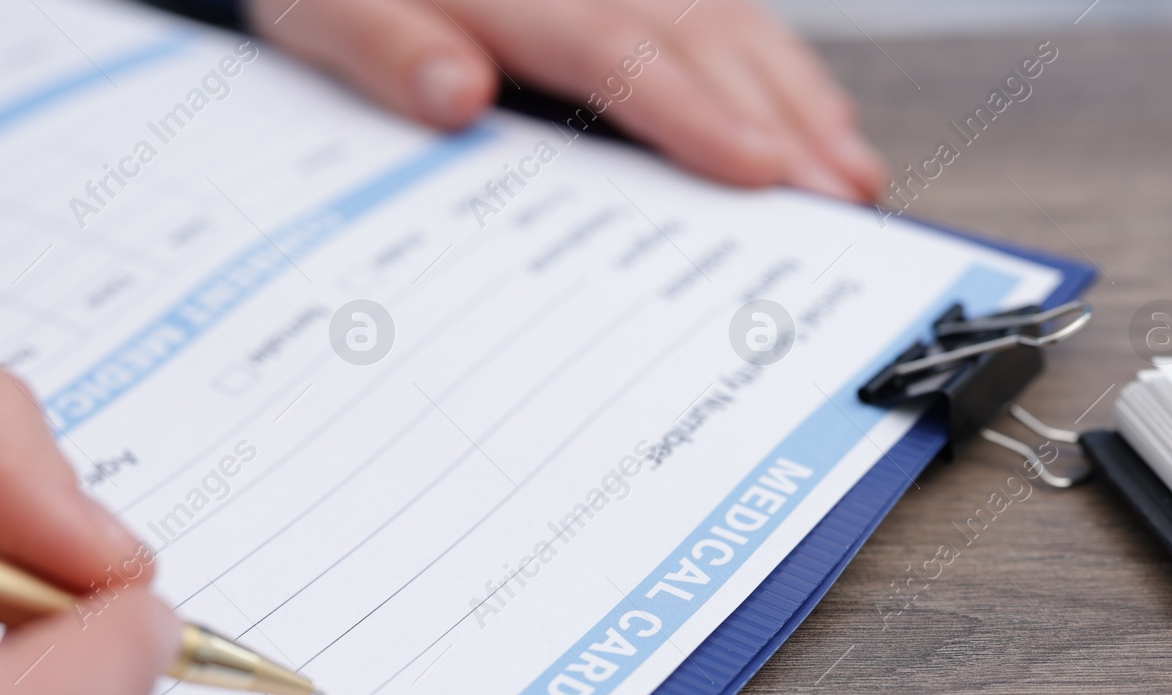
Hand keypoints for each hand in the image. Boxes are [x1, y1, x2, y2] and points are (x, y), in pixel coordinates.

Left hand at [248, 0, 885, 200]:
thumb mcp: (320, 15)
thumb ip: (383, 49)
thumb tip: (455, 92)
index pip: (617, 50)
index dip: (693, 113)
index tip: (759, 171)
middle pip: (698, 40)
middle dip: (778, 121)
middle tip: (844, 198)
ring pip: (728, 25)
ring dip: (797, 100)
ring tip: (851, 174)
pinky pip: (723, 13)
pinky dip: (779, 69)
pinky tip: (815, 116)